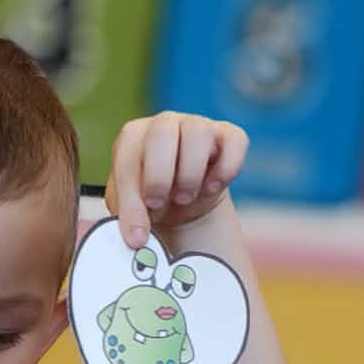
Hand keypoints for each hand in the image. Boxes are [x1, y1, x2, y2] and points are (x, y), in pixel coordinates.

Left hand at [106, 112, 249, 248]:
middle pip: (162, 131)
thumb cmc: (150, 202)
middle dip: (159, 176)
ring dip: (190, 173)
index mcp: (134, 138)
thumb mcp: (133, 211)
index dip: (130, 199)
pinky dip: (226, 168)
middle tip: (158, 204)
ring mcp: (198, 126)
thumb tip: (136, 238)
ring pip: (198, 131)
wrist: (180, 204)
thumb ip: (129, 218)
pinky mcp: (228, 136)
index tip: (137, 233)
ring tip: (184, 197)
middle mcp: (165, 124)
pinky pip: (235, 141)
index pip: (128, 156)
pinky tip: (211, 189)